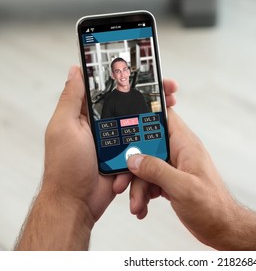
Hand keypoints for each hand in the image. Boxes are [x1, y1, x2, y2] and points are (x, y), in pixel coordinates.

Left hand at [15, 67, 178, 249]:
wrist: (77, 203)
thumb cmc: (65, 167)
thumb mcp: (64, 127)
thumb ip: (71, 99)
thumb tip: (75, 71)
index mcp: (89, 114)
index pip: (112, 90)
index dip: (131, 79)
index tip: (148, 74)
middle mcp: (104, 125)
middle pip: (132, 105)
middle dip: (151, 97)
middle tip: (170, 91)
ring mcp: (116, 141)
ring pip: (140, 125)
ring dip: (156, 119)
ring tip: (172, 110)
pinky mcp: (125, 157)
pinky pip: (142, 147)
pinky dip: (151, 144)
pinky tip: (163, 137)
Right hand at [127, 109, 241, 248]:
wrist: (221, 228)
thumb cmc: (212, 207)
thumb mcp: (183, 187)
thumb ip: (157, 170)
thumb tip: (134, 159)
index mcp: (186, 145)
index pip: (164, 117)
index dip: (146, 116)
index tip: (126, 126)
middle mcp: (179, 153)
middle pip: (147, 146)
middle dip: (133, 165)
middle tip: (123, 182)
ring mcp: (175, 167)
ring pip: (146, 167)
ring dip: (138, 186)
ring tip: (138, 204)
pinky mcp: (171, 181)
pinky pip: (150, 181)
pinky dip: (144, 194)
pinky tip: (143, 207)